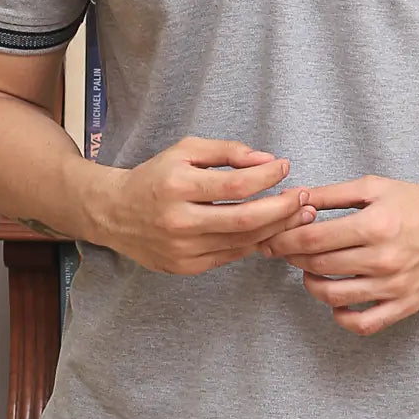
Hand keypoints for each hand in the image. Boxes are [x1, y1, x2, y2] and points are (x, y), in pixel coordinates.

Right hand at [88, 136, 314, 274]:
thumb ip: (227, 151)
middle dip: (283, 208)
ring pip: (243, 242)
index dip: (268, 176)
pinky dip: (255, 242)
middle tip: (304, 197)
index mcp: (178, 186)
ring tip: (298, 214)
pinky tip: (271, 229)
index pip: (236, 185)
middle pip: (246, 219)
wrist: (114, 213)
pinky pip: (231, 255)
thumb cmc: (154, 176)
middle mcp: (179, 221)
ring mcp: (183, 249)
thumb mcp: (185, 151)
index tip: (285, 166)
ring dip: (276, 228)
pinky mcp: (186, 267)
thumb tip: (266, 159)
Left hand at [259, 175, 418, 334]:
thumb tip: (295, 199)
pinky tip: (336, 300)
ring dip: (311, 285)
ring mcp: (395, 287)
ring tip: (309, 272)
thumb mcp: (375, 186)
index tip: (272, 239)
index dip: (284, 240)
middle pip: (318, 267)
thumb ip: (332, 194)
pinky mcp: (406, 305)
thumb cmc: (418, 202)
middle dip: (292, 259)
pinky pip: (364, 324)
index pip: (313, 240)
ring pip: (334, 297)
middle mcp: (384, 259)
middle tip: (283, 252)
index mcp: (375, 225)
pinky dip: (342, 316)